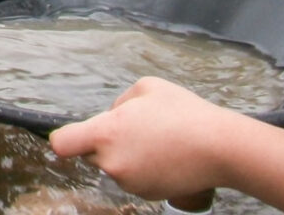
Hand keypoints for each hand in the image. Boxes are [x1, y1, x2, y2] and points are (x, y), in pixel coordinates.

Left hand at [50, 77, 242, 201]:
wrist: (219, 147)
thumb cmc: (184, 113)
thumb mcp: (145, 88)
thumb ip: (119, 102)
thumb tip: (112, 115)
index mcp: (105, 133)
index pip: (63, 144)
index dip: (63, 138)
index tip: (69, 135)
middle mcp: (112, 162)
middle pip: (91, 154)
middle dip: (104, 142)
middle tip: (135, 128)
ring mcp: (129, 182)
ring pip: (115, 166)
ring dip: (126, 155)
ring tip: (158, 139)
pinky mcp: (147, 194)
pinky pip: (134, 178)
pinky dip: (143, 168)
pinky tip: (165, 155)